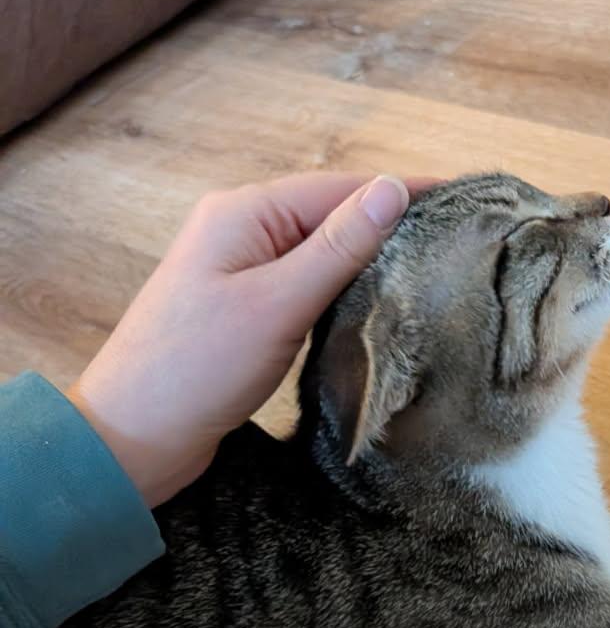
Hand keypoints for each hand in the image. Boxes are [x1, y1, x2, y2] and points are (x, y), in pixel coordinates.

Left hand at [68, 172, 434, 506]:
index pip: (339, 188)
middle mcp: (239, 231)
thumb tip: (392, 190)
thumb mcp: (278, 304)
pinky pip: (302, 287)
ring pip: (318, 254)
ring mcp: (238, 272)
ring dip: (366, 262)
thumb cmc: (196, 370)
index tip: (459, 199)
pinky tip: (371, 308)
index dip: (399, 193)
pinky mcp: (242, 312)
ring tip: (427, 272)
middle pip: (330, 216)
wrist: (132, 439)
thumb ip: (338, 248)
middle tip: (455, 241)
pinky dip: (339, 292)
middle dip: (387, 227)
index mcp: (243, 213)